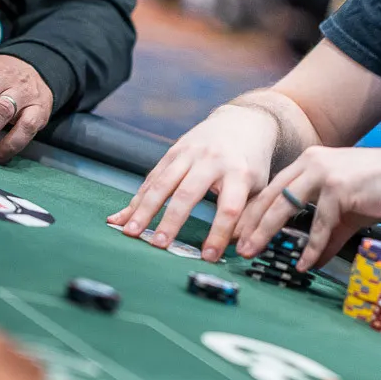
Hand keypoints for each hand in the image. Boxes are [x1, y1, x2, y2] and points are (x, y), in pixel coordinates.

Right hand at [107, 104, 279, 261]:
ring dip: (144, 210)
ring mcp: (190, 154)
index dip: (218, 234)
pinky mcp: (173, 151)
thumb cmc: (251, 162)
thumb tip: (239, 247)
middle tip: (158, 245)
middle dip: (171, 221)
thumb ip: (248, 216)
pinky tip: (121, 217)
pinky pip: (152, 178)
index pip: (228, 208)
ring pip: (163, 184)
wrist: (242, 122)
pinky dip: (136, 199)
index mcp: (239, 172)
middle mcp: (212, 161)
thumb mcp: (259, 187)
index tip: (209, 257)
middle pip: (188, 194)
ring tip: (131, 233)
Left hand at [235, 146, 380, 269]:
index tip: (239, 232)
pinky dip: (311, 246)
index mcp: (310, 161)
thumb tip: (311, 262)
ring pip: (285, 206)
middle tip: (236, 246)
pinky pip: (319, 223)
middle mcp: (312, 161)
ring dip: (266, 232)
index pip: (273, 188)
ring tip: (253, 252)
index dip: (253, 211)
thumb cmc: (380, 191)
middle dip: (250, 223)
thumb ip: (326, 234)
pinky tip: (304, 264)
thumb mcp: (346, 212)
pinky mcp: (339, 187)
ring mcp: (325, 172)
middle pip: (271, 196)